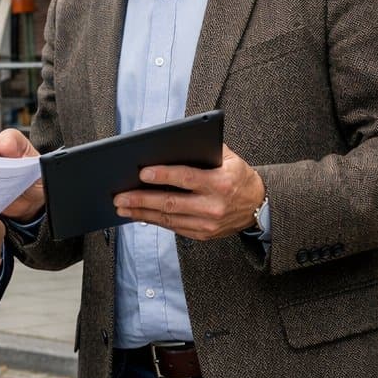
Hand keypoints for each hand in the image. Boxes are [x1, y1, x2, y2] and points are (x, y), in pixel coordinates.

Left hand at [112, 144, 264, 240]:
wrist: (258, 206)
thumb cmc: (238, 175)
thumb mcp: (229, 157)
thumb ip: (204, 148)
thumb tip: (171, 143)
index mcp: (220, 183)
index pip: (186, 178)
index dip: (163, 176)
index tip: (141, 173)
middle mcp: (214, 206)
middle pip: (171, 203)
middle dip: (141, 199)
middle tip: (119, 196)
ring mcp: (208, 224)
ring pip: (169, 218)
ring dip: (142, 213)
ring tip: (122, 207)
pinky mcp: (203, 235)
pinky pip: (174, 227)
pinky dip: (155, 221)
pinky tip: (139, 214)